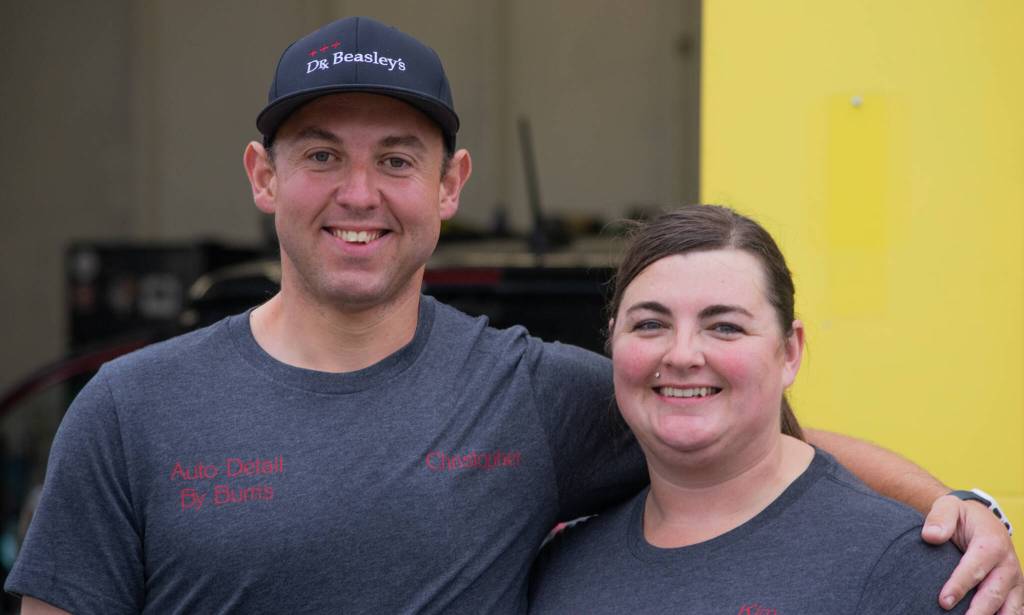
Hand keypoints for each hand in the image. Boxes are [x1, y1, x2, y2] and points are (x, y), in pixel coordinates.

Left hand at [922, 494, 1022, 613]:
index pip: (975, 569)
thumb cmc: (961, 516)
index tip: (943, 602)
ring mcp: (1015, 580)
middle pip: (993, 593)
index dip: (959, 586)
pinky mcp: (1015, 590)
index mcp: (992, 543)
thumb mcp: (948, 508)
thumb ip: (940, 519)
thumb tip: (931, 536)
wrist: (981, 519)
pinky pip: (1016, 609)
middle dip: (977, 612)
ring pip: (1009, 608)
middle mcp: (1008, 564)